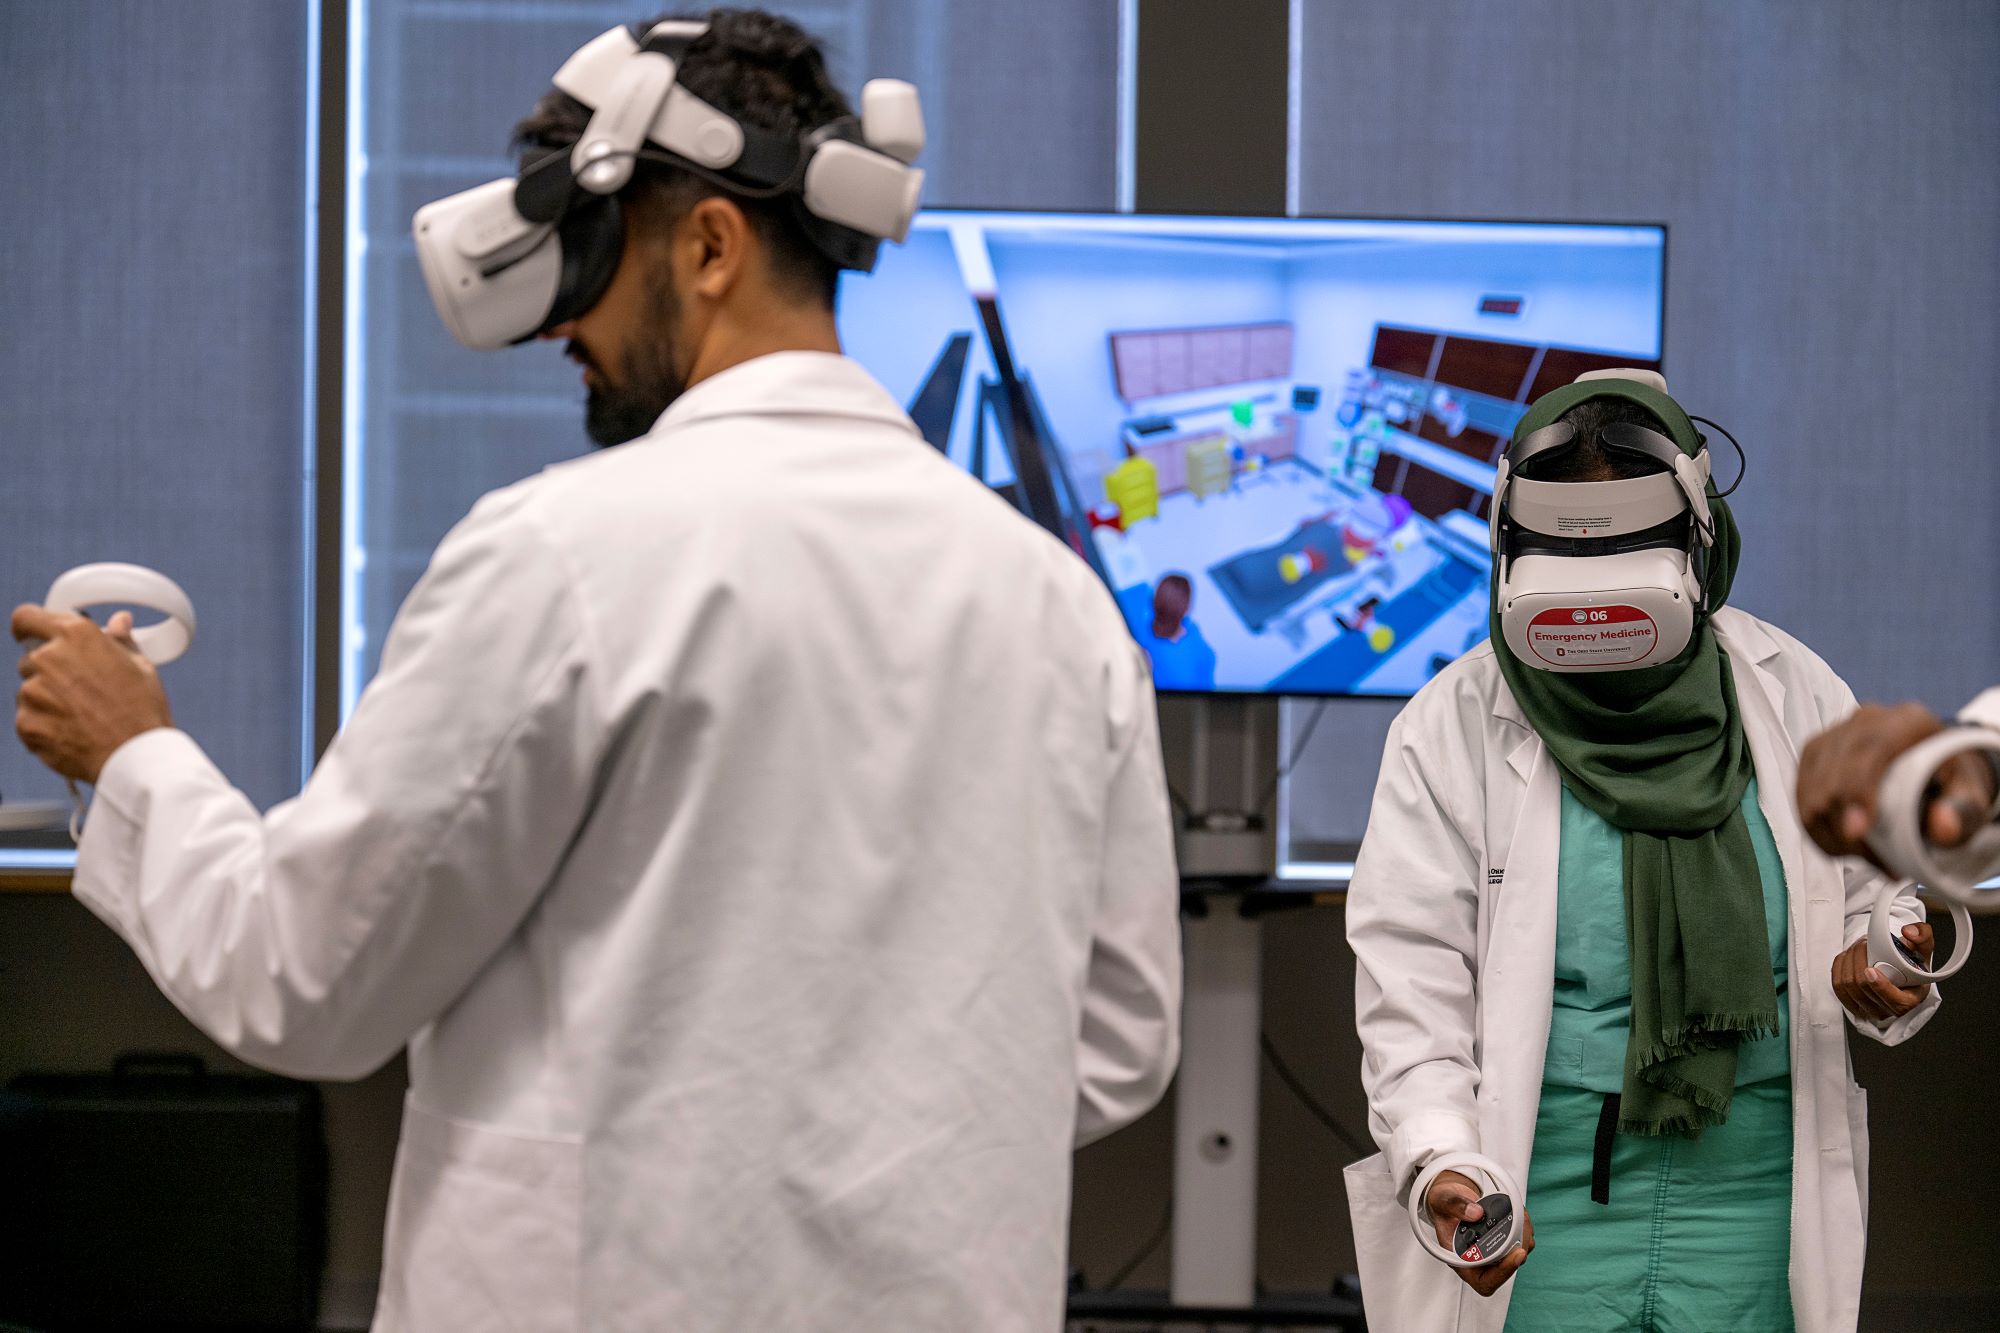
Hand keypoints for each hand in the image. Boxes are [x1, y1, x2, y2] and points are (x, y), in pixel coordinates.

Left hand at [13, 606, 172, 783]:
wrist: (135, 756)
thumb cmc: (143, 710)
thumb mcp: (140, 667)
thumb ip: (119, 641)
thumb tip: (118, 622)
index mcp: (76, 635)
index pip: (26, 617)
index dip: (29, 626)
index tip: (32, 635)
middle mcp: (48, 658)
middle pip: (31, 659)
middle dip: (49, 671)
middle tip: (79, 690)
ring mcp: (32, 692)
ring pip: (30, 691)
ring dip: (47, 700)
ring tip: (82, 716)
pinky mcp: (26, 722)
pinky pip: (29, 719)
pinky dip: (45, 725)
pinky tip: (73, 732)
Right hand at [1425, 1169, 1533, 1296]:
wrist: (1451, 1199)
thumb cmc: (1443, 1206)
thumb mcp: (1442, 1200)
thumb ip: (1455, 1206)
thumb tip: (1476, 1213)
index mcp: (1460, 1261)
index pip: (1484, 1281)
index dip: (1503, 1273)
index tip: (1516, 1254)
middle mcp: (1478, 1261)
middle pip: (1505, 1269)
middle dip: (1518, 1248)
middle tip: (1521, 1226)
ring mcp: (1492, 1253)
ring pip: (1517, 1257)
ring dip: (1524, 1237)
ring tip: (1519, 1215)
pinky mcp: (1503, 1244)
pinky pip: (1521, 1243)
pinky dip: (1524, 1229)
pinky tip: (1518, 1215)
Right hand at [1798, 703, 1996, 872]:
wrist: (1928, 769)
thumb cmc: (1946, 783)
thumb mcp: (1967, 795)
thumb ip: (1962, 811)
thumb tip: (1941, 827)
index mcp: (1907, 722)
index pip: (1870, 750)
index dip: (1858, 791)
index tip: (1856, 832)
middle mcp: (1864, 721)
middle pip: (1833, 774)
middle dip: (1842, 824)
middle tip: (1875, 861)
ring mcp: (1832, 736)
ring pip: (1811, 790)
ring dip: (1831, 834)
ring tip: (1866, 856)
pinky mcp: (1812, 755)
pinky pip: (1801, 799)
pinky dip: (1819, 831)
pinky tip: (1845, 846)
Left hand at [1832, 923, 1933, 1023]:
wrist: (1897, 973)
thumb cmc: (1911, 965)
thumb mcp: (1923, 951)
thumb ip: (1922, 937)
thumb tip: (1909, 932)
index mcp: (1909, 1001)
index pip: (1894, 1001)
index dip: (1880, 986)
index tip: (1870, 970)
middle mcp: (1887, 1009)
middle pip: (1863, 988)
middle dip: (1860, 959)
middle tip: (1865, 943)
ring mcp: (1867, 1009)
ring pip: (1846, 986)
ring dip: (1849, 960)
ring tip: (1859, 947)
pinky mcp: (1851, 1003)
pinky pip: (1837, 985)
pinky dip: (1840, 966)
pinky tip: (1848, 956)